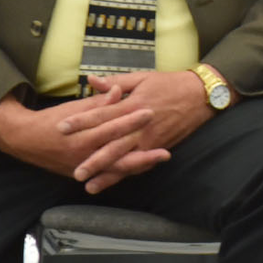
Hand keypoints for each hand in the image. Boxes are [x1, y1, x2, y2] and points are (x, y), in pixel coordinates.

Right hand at [0, 90, 167, 193]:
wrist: (24, 140)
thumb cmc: (51, 120)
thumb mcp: (74, 108)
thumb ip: (99, 102)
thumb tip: (118, 91)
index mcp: (81, 134)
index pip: (110, 127)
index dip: (130, 120)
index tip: (149, 112)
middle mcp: (82, 154)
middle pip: (117, 152)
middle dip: (142, 148)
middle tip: (165, 143)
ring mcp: (83, 166)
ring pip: (116, 167)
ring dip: (140, 163)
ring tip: (162, 157)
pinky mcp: (83, 174)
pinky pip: (109, 173)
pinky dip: (127, 170)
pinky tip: (145, 166)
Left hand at [58, 70, 216, 189]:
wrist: (201, 95)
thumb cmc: (170, 83)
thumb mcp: (141, 78)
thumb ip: (115, 82)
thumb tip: (92, 81)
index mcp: (133, 105)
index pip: (102, 114)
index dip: (81, 121)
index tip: (61, 128)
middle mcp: (140, 125)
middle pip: (112, 144)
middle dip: (93, 159)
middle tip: (74, 170)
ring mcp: (151, 139)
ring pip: (125, 159)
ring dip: (107, 173)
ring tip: (89, 184)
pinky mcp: (160, 146)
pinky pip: (140, 163)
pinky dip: (126, 174)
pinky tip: (113, 182)